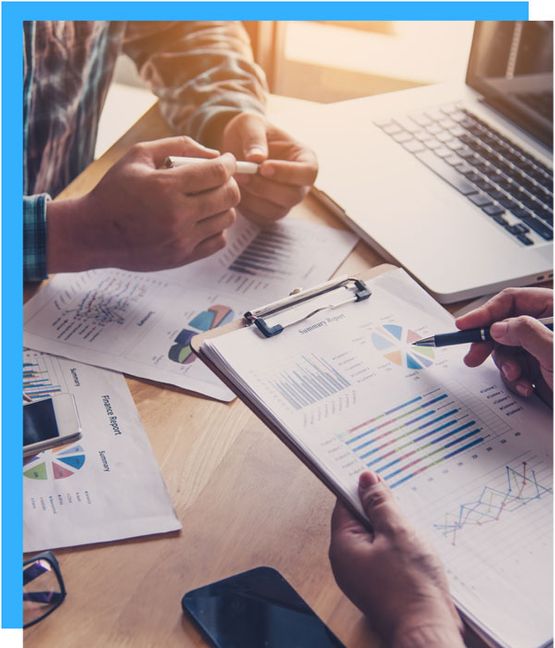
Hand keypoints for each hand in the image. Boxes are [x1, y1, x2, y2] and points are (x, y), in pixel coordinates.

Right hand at [46, 136, 240, 272]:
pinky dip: (217, 228)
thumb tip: (215, 154)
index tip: (228, 161)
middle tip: (219, 179)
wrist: (94, 233)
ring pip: (227, 219)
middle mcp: (177, 214)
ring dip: (223, 206)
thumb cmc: (115, 190)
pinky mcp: (182, 257)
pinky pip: (219, 241)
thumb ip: (179, 146)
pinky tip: (202, 220)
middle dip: (230, 183)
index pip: (218, 173)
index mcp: (165, 186)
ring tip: (208, 199)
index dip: (229, 164)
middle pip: (229, 196)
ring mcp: (181, 239)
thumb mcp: (138, 155)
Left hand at [221, 112, 317, 224]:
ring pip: (276, 210)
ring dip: (254, 198)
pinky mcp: (269, 212)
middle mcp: (300, 184)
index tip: (263, 167)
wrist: (235, 145)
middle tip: (242, 174)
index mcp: (305, 159)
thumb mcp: (250, 124)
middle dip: (265, 188)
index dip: (288, 173)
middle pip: (293, 196)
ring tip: (236, 179)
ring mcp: (285, 201)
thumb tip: (257, 158)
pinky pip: (261, 218)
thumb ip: (255, 138)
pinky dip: (247, 208)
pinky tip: (235, 190)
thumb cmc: (250, 131)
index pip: (308, 173)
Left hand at [329, 471, 462, 647]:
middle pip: (359, 521)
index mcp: (343, 547)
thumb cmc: (411, 586)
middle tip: (399, 496)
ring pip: (374, 539)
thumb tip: (366, 480)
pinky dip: (397, 546)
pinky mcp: (380, 587)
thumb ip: (380, 503)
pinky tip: (415, 544)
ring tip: (412, 521)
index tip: (375, 475)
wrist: (427, 632)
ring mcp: (363, 577)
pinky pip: (384, 556)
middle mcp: (347, 563)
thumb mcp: (397, 532)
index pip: (344, 505)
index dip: (360, 488)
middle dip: (379, 508)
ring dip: (391, 528)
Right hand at [456, 287, 552, 401]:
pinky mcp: (541, 369)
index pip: (513, 300)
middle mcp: (549, 327)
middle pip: (506, 325)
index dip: (486, 311)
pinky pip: (516, 368)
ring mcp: (545, 349)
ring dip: (505, 366)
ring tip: (515, 377)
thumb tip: (499, 326)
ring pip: (507, 349)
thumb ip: (526, 333)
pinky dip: (515, 379)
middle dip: (490, 343)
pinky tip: (525, 386)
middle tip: (473, 355)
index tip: (466, 324)